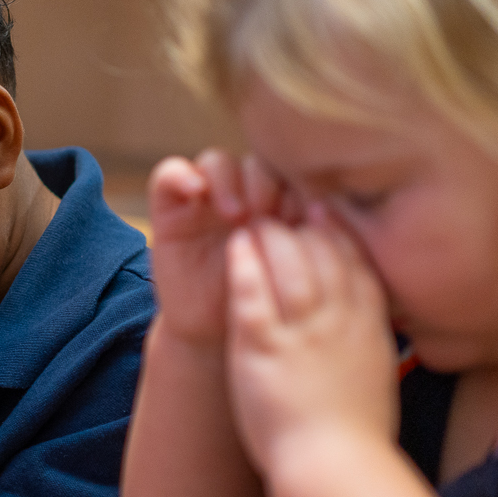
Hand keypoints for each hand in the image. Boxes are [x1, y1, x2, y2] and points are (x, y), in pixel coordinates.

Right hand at [147, 150, 293, 346]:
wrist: (215, 334)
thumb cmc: (263, 303)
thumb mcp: (292, 270)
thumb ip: (310, 237)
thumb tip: (328, 207)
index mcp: (278, 203)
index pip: (287, 171)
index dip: (293, 184)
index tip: (300, 214)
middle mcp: (241, 196)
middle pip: (252, 162)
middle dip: (263, 182)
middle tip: (266, 212)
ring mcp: (205, 200)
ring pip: (217, 162)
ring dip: (229, 180)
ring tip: (235, 213)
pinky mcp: (169, 208)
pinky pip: (171, 174)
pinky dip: (182, 175)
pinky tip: (196, 191)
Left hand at [224, 209, 397, 476]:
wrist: (337, 469)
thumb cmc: (357, 439)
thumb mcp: (378, 381)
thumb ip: (372, 349)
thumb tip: (373, 340)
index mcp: (369, 329)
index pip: (357, 266)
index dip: (339, 236)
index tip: (324, 215)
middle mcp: (339, 321)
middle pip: (323, 254)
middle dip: (301, 226)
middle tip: (280, 208)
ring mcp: (302, 331)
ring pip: (288, 264)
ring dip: (270, 236)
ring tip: (252, 219)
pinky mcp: (263, 346)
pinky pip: (253, 293)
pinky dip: (245, 265)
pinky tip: (234, 247)